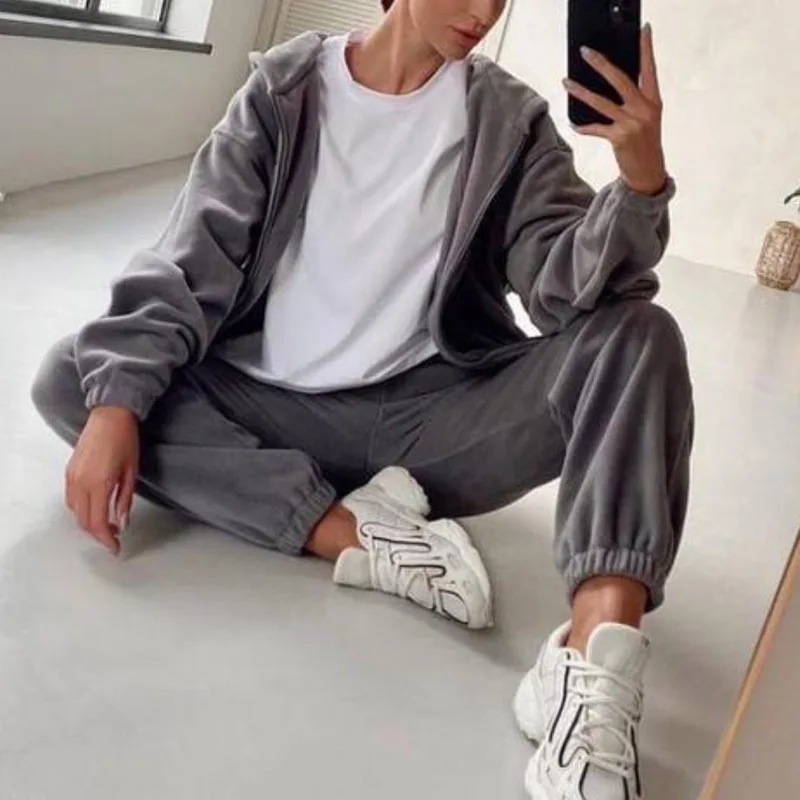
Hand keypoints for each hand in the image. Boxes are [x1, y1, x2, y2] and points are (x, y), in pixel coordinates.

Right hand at [65, 406, 139, 553]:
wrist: (110, 416)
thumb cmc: (125, 440)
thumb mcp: (131, 473)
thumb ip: (124, 500)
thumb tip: (121, 522)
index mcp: (98, 484)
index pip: (97, 523)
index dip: (106, 539)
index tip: (116, 547)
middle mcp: (80, 483)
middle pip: (84, 521)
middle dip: (98, 534)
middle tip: (114, 538)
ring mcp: (72, 477)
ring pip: (75, 512)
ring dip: (88, 523)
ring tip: (106, 524)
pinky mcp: (69, 471)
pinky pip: (71, 499)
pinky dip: (81, 509)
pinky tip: (95, 508)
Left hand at [564, 23, 666, 195]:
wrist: (648, 173)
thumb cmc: (645, 143)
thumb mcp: (647, 118)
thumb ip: (636, 100)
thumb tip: (612, 82)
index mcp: (654, 101)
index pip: (650, 69)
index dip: (647, 48)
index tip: (644, 30)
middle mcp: (644, 109)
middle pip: (620, 79)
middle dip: (601, 63)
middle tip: (585, 52)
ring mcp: (632, 124)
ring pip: (601, 102)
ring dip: (581, 91)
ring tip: (566, 82)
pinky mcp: (619, 138)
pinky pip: (596, 128)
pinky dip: (584, 127)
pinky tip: (574, 124)